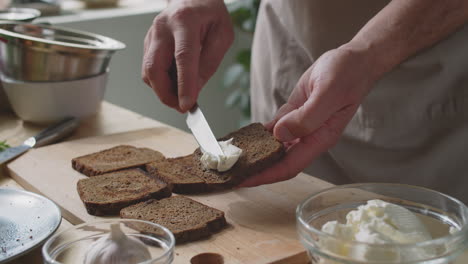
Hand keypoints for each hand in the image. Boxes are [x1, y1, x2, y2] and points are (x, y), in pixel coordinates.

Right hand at [142, 0, 233, 111]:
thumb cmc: (210, 13)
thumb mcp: (222, 35)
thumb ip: (209, 63)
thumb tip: (195, 90)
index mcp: (185, 21)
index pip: (182, 57)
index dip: (184, 84)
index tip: (187, 105)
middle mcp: (162, 27)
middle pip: (154, 67)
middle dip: (166, 94)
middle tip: (182, 107)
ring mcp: (152, 35)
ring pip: (148, 72)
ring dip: (163, 90)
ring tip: (182, 94)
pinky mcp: (148, 43)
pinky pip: (150, 69)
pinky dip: (162, 82)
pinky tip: (176, 81)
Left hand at [240, 46, 381, 186]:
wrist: (353, 60)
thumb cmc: (346, 75)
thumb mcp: (328, 94)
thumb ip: (307, 117)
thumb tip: (279, 135)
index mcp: (320, 138)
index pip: (289, 166)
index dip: (266, 176)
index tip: (243, 180)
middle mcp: (309, 137)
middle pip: (278, 161)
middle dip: (255, 168)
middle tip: (229, 172)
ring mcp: (300, 126)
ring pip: (274, 146)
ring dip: (255, 152)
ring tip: (231, 157)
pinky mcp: (294, 112)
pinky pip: (273, 127)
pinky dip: (259, 133)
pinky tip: (243, 136)